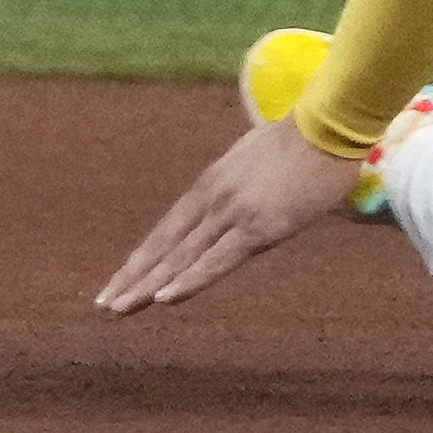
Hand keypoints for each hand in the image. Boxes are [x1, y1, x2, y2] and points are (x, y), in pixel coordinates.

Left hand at [95, 116, 363, 315]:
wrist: (328, 125)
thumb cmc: (304, 141)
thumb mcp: (257, 161)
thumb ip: (240, 185)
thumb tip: (240, 200)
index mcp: (212, 184)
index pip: (168, 229)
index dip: (144, 256)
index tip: (121, 278)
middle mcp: (212, 199)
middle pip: (165, 244)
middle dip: (133, 277)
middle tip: (104, 304)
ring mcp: (232, 214)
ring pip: (181, 257)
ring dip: (147, 285)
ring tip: (118, 307)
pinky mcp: (257, 228)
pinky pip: (216, 260)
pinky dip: (188, 280)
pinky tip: (163, 298)